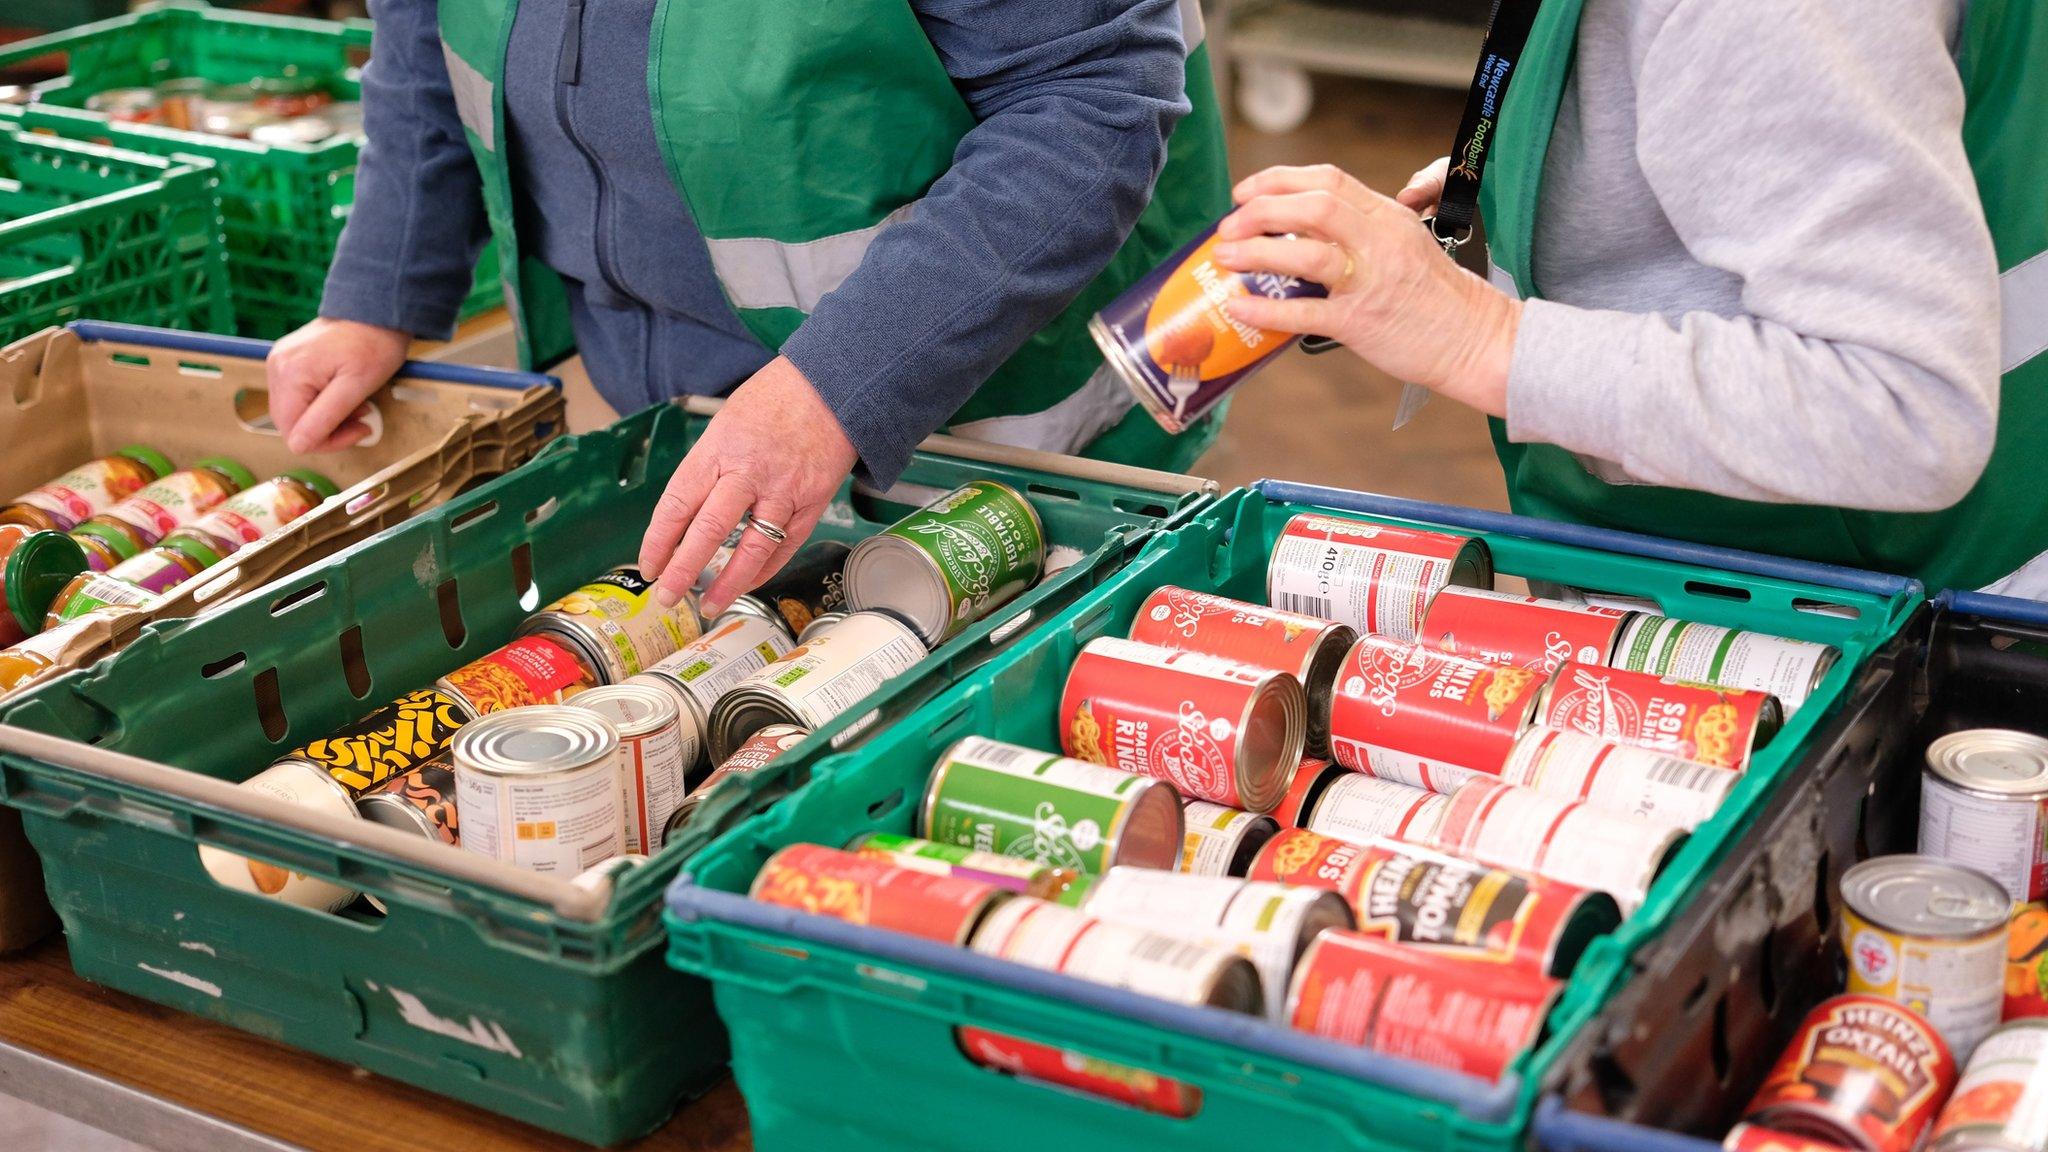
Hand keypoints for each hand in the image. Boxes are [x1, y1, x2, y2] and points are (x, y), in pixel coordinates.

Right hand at [267, 318, 409, 452]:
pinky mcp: (288, 361)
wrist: (375, 310)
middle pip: (290, 423)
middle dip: (328, 430)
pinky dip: (320, 403)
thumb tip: (297, 446)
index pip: (294, 432)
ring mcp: (280, 362)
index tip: (359, 430)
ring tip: (355, 404)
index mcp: (290, 374)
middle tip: (360, 418)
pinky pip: (298, 395)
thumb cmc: (373, 344)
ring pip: (295, 412)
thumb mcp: (356, 387)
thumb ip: (324, 418)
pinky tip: (342, 395)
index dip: (327, 441)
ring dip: (326, 418)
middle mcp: (277, 367)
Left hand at [637, 356, 858, 616]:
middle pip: (709, 531)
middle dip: (684, 570)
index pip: (677, 504)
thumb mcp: (725, 423)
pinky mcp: (812, 502)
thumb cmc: (775, 399)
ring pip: (752, 548)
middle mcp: (747, 472)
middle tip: (668, 595)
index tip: (649, 565)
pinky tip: (748, 582)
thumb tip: (686, 512)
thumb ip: (708, 466)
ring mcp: (782, 490)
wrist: (832, 386)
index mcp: (717, 450)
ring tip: (710, 604)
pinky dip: (765, 569)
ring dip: (728, 583)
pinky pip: (785, 545)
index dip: (659, 542)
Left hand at [1210, 164, 1519, 417]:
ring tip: (1225, 258)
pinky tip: (1242, 306)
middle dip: (1260, 211)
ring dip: (1256, 252)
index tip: (1245, 192)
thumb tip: (1298, 232)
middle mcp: (1379, 241)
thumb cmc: (1434, 297)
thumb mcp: (1404, 244)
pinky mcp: (1362, 322)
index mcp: (1387, 216)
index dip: (1278, 180)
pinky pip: (1306, 312)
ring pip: (1306, 252)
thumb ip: (1360, 230)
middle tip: (1228, 227)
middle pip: (1313, 205)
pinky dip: (1268, 308)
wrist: (1474, 339)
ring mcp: (1370, 281)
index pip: (1327, 180)